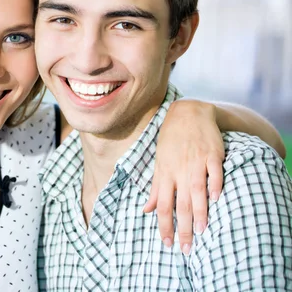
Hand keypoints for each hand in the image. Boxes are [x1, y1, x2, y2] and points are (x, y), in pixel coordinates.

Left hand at [144, 99, 224, 253]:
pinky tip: (216, 198)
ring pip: (196, 189)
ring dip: (199, 211)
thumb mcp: (160, 163)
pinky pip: (214, 170)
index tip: (167, 243)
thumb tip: (145, 210)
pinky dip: (215, 183)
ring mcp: (196, 161)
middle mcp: (179, 170)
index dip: (163, 225)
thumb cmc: (172, 142)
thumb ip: (155, 188)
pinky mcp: (212, 153)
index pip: (161, 205)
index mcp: (165, 174)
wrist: (188, 113)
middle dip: (182, 227)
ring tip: (201, 231)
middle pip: (180, 203)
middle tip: (185, 248)